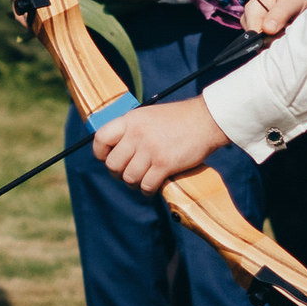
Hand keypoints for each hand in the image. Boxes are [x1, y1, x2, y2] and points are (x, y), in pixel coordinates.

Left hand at [94, 96, 230, 192]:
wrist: (206, 120)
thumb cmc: (179, 119)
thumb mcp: (149, 115)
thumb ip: (132, 129)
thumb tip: (118, 151)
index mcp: (131, 120)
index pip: (100, 138)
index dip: (100, 153)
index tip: (108, 158)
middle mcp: (137, 134)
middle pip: (112, 164)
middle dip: (119, 173)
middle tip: (130, 172)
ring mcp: (150, 149)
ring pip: (129, 178)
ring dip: (136, 183)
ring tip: (145, 178)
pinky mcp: (164, 164)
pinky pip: (146, 186)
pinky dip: (149, 190)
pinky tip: (155, 185)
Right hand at [242, 0, 306, 35]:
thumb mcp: (289, 2)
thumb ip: (278, 15)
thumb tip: (267, 29)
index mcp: (253, 9)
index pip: (252, 34)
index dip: (267, 39)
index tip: (282, 33)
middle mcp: (250, 16)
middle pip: (256, 40)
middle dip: (273, 39)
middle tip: (288, 27)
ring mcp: (255, 22)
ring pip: (263, 41)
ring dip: (277, 38)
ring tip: (288, 25)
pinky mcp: (262, 27)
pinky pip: (268, 39)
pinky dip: (278, 37)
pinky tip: (286, 28)